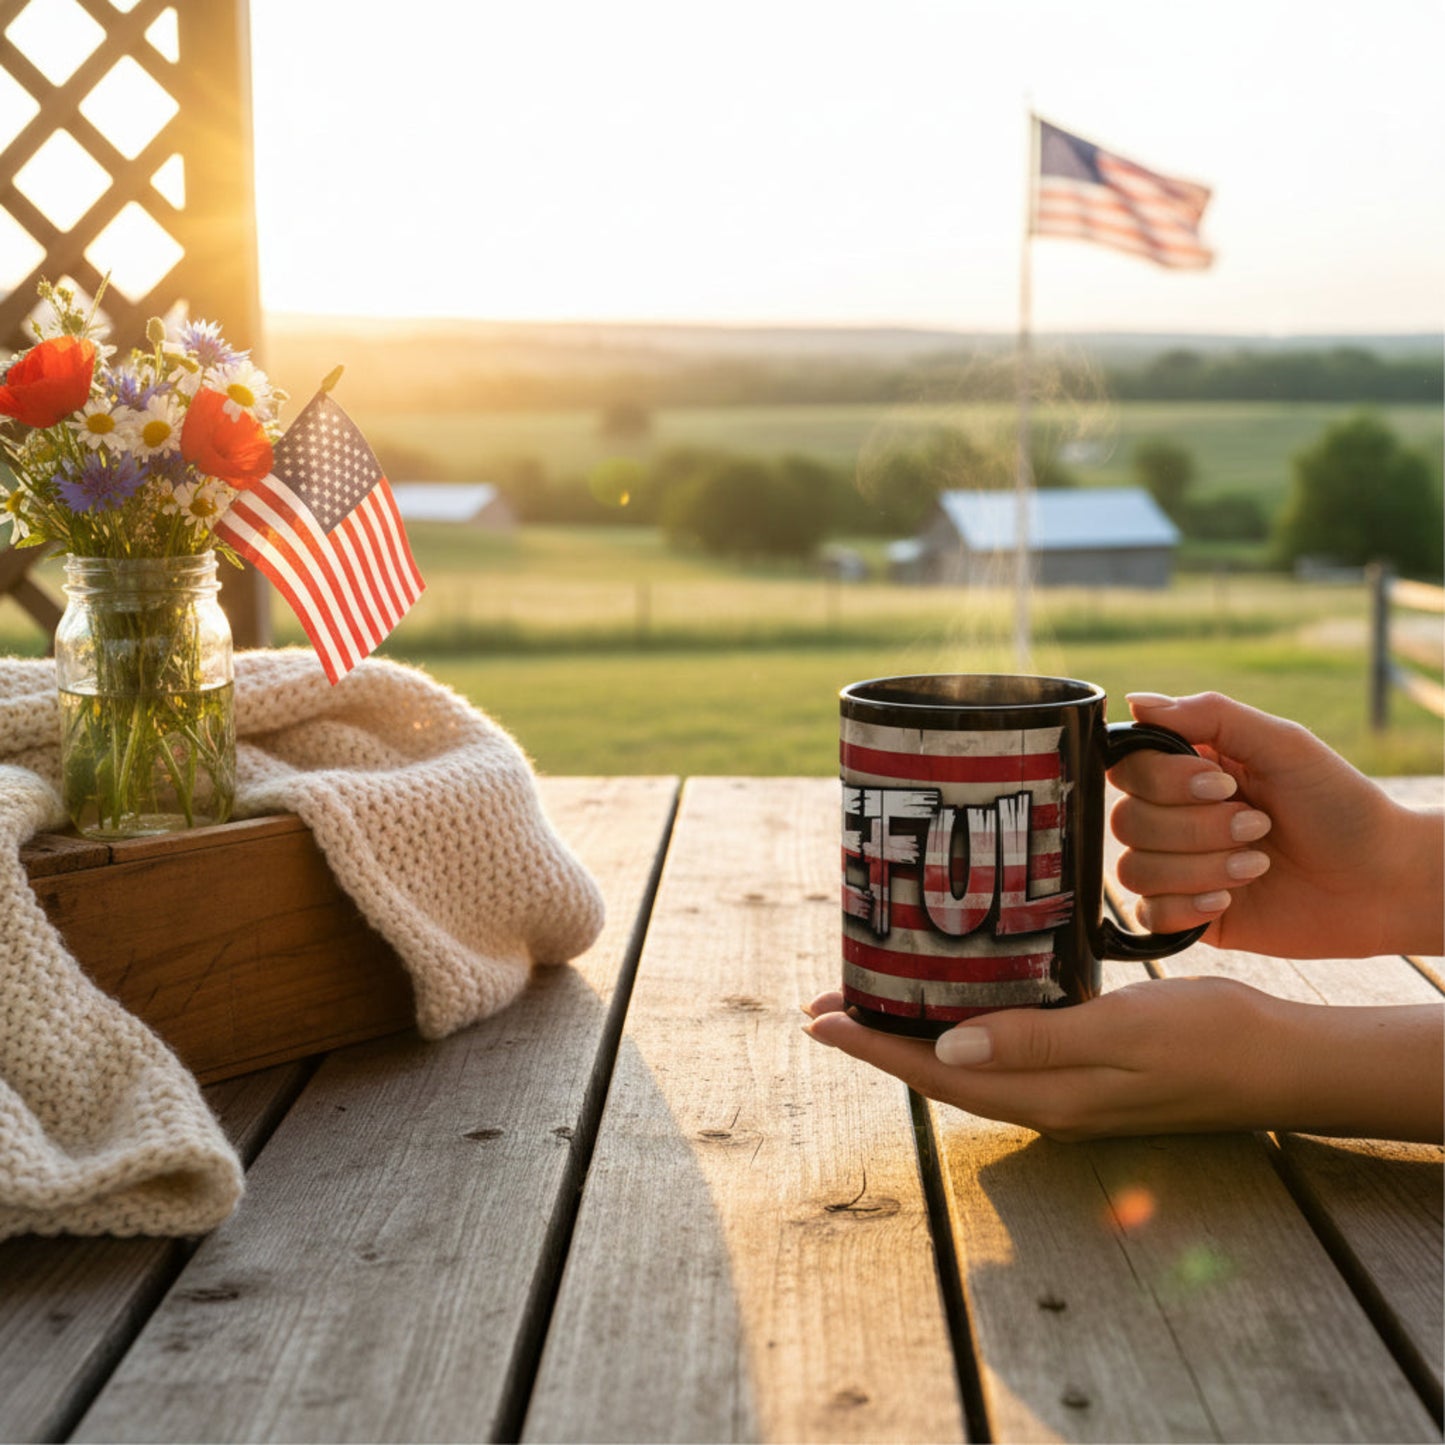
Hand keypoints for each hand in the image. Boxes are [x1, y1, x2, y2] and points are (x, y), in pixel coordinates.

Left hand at [804, 984, 1443, 1142]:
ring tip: (873, 1005)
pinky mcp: (1084, 1070)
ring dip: (914, 1036)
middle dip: (878, 1042)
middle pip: (938, 1072)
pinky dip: (964, 1028)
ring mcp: (1065, 1090)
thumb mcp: (1122, 1034)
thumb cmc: (1209, 1041)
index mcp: (1044, 1096)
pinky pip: (1003, 1052)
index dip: (873, 1047)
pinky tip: (959, 1004)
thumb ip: (1036, 1042)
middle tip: (826, 1009)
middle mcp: (1044, 1101)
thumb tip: (946, 1046)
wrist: (1281, 1062)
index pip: (935, 1072)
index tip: (820, 1022)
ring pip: (967, 1064)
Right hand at [1110, 692, 1443, 957]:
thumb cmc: (1340, 806)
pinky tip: (1232, 900)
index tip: (1223, 783)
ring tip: (1258, 865)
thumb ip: (1210, 715)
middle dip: (1197, 828)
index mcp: (1188, 771)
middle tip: (1258, 826)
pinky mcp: (1189, 916)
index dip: (1165, 780)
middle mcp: (1174, 818)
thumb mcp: (1283, 744)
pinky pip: (1147, 915)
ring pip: (1135, 869)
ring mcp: (1178, 869)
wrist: (1382, 880)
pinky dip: (1188, 907)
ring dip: (1202, 868)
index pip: (1128, 767)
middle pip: (1127, 820)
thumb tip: (1136, 701)